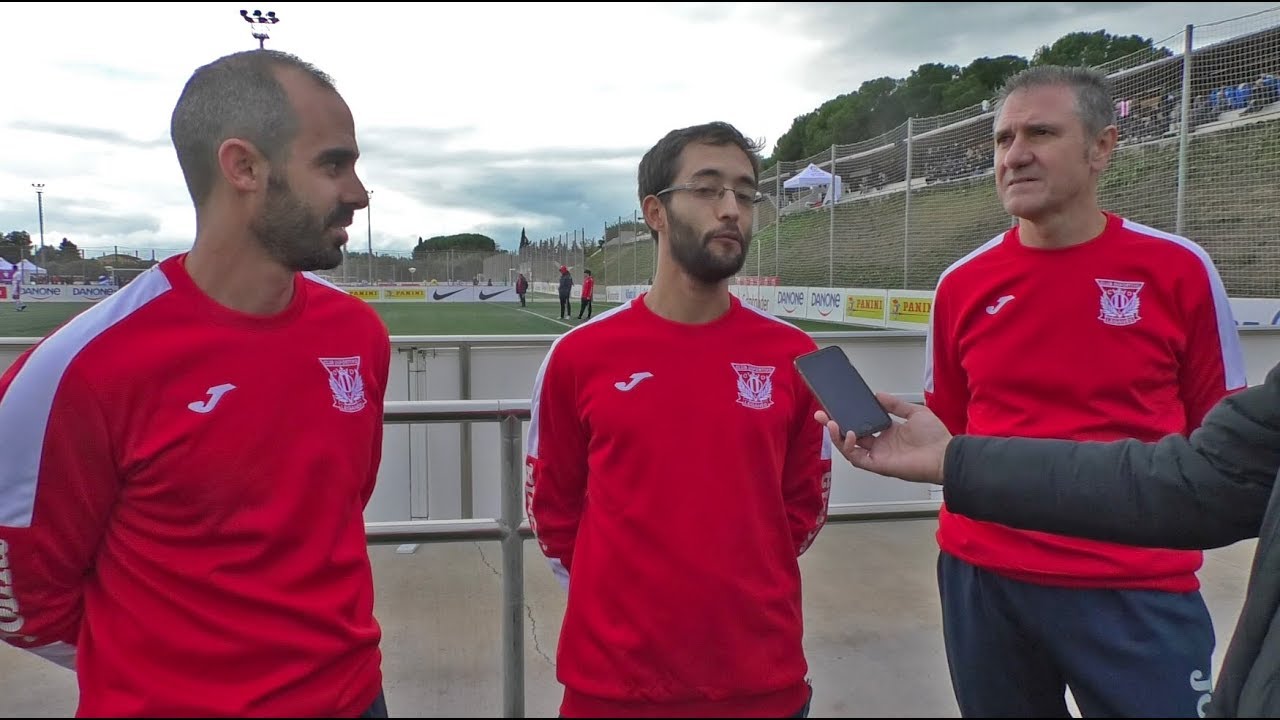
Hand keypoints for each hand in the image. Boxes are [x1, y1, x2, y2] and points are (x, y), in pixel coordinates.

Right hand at [815, 393, 951, 483]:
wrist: (944, 454)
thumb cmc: (934, 437)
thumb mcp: (914, 412)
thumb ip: (895, 404)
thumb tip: (877, 395)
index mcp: (887, 433)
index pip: (860, 425)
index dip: (847, 417)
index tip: (836, 406)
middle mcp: (879, 445)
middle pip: (849, 436)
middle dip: (832, 425)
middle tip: (819, 414)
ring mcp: (877, 456)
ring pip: (848, 448)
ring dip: (836, 436)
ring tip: (829, 422)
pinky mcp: (878, 465)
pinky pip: (857, 458)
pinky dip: (849, 447)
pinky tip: (849, 433)